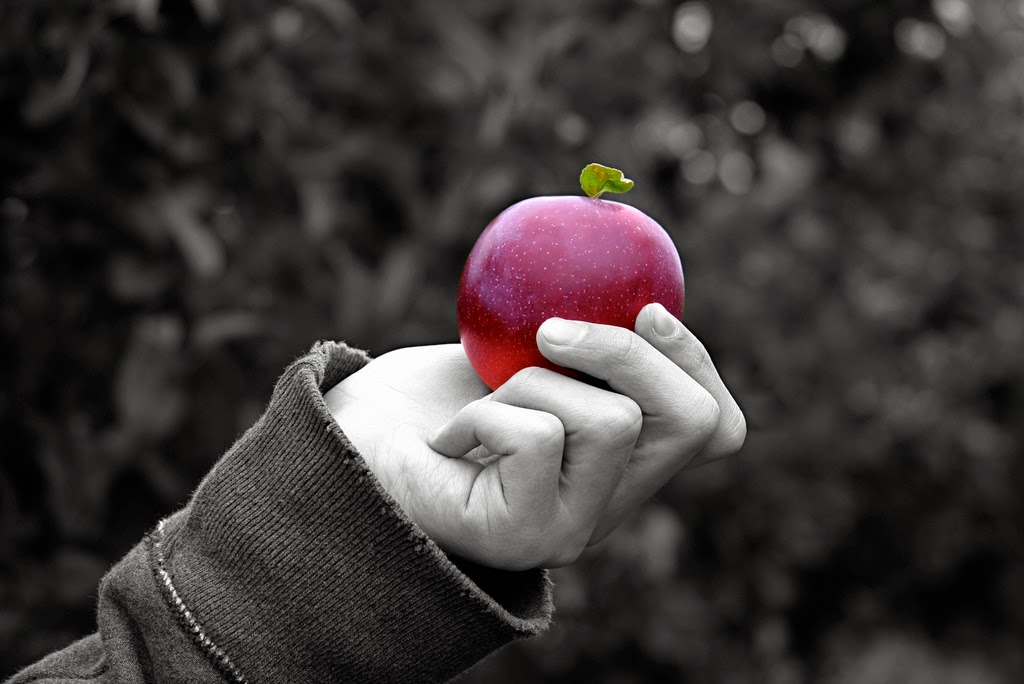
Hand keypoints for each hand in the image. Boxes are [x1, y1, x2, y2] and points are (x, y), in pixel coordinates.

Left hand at [324, 303, 744, 569]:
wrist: (360, 448)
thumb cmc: (439, 393)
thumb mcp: (525, 349)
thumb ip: (581, 335)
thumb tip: (633, 277)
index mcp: (622, 461)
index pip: (716, 427)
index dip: (697, 362)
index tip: (646, 308)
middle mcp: (611, 505)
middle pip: (690, 420)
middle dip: (625, 354)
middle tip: (551, 331)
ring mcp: (574, 530)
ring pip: (610, 420)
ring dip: (533, 383)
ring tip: (483, 402)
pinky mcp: (526, 540)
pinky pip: (537, 435)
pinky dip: (483, 413)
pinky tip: (449, 439)